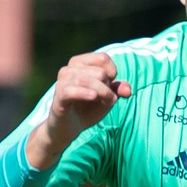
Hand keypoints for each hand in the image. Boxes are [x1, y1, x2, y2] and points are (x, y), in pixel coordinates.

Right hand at [26, 52, 131, 168]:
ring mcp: (62, 81)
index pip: (103, 58)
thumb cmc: (87, 109)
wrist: (69, 127)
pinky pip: (70, 90)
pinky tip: (93, 97)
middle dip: (108, 88)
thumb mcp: (106, 99)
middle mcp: (69, 68)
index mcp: (80, 63)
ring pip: (88, 80)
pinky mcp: (59, 95)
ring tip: (105, 103)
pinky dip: (84, 93)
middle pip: (100, 72)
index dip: (112, 73)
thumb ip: (118, 91)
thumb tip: (128, 90)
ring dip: (103, 93)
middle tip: (106, 100)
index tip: (110, 87)